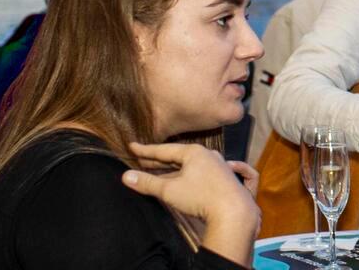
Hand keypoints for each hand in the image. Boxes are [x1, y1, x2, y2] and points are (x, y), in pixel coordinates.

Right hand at [121, 142, 259, 263]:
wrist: (233, 211)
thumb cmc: (200, 196)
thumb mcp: (169, 190)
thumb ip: (147, 182)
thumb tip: (125, 176)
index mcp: (194, 152)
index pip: (164, 150)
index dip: (146, 150)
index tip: (132, 146)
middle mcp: (207, 155)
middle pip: (177, 157)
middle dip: (157, 160)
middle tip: (140, 160)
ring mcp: (217, 166)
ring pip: (189, 165)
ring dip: (172, 169)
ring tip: (155, 172)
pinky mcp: (223, 178)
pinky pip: (200, 173)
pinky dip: (186, 176)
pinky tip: (181, 181)